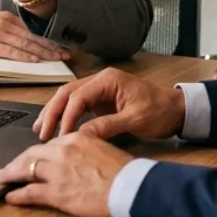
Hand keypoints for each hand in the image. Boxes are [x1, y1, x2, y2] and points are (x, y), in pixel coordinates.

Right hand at [0, 9, 68, 62]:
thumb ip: (6, 27)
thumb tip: (23, 37)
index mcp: (5, 17)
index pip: (32, 29)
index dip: (49, 38)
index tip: (63, 44)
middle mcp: (3, 23)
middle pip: (33, 37)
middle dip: (51, 46)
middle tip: (67, 53)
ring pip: (25, 44)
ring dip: (43, 52)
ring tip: (57, 58)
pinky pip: (9, 51)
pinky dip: (23, 55)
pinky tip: (34, 59)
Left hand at [0, 132, 133, 216]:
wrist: (129, 187)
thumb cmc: (123, 170)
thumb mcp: (103, 148)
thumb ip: (86, 147)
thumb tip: (80, 154)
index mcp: (75, 138)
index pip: (50, 143)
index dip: (38, 151)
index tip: (32, 156)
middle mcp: (62, 151)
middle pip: (32, 153)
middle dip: (18, 160)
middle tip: (9, 166)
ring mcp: (57, 172)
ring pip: (26, 170)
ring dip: (11, 174)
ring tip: (2, 177)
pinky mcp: (56, 193)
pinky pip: (31, 192)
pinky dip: (18, 195)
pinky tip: (11, 197)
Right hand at [32, 67, 185, 140]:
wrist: (175, 111)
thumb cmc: (159, 111)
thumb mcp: (135, 119)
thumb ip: (108, 126)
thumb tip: (82, 136)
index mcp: (108, 80)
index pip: (78, 96)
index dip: (66, 116)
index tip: (61, 136)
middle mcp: (100, 81)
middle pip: (67, 93)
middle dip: (52, 112)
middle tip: (41, 133)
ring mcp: (99, 90)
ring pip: (69, 98)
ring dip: (55, 113)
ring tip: (41, 129)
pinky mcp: (100, 100)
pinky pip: (78, 106)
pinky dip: (65, 116)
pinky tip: (57, 128)